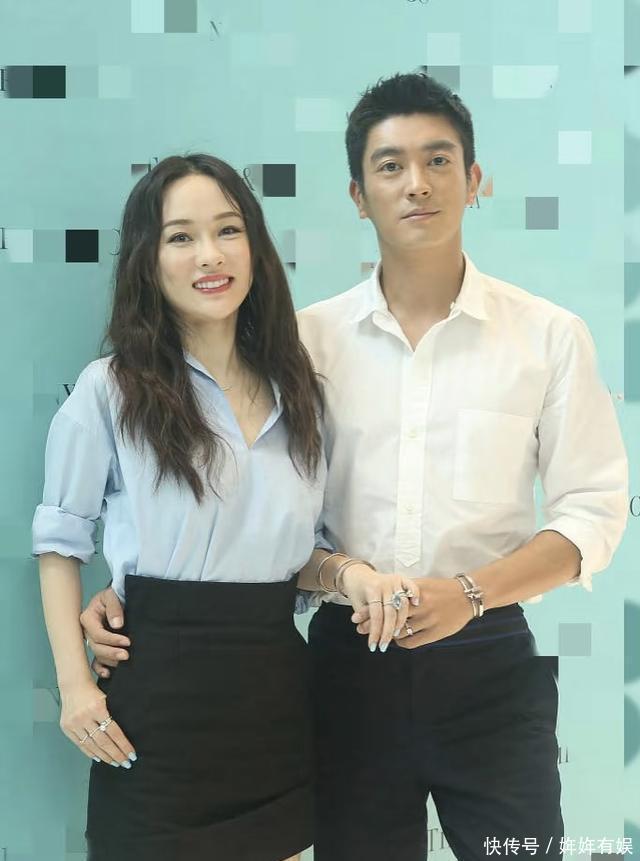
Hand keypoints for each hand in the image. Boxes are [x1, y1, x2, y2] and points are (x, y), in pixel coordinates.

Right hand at [59, 678, 135, 767]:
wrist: (73, 684)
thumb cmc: (93, 690)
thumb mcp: (107, 697)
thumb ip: (114, 712)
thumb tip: (127, 731)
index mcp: (97, 707)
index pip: (114, 732)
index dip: (123, 745)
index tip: (132, 755)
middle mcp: (85, 717)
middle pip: (103, 741)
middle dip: (116, 754)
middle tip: (126, 763)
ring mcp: (74, 723)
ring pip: (92, 745)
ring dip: (105, 756)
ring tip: (115, 763)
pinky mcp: (66, 727)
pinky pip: (80, 744)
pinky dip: (90, 752)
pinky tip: (99, 758)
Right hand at [80, 587, 128, 678]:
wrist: (118, 597)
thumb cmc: (114, 595)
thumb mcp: (112, 595)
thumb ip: (114, 607)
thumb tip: (117, 624)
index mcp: (87, 618)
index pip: (97, 634)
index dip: (112, 639)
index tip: (127, 641)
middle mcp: (87, 631)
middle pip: (96, 647)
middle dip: (111, 652)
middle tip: (127, 655)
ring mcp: (92, 640)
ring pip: (98, 655)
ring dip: (110, 660)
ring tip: (124, 661)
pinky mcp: (99, 647)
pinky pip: (95, 662)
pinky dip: (100, 669)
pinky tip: (108, 674)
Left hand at [340, 564, 418, 651]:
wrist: (357, 573)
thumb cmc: (357, 591)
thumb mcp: (357, 604)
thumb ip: (365, 617)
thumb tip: (368, 635)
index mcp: (372, 589)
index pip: (376, 615)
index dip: (375, 633)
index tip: (373, 646)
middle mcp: (385, 584)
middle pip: (391, 612)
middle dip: (387, 633)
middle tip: (384, 645)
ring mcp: (395, 581)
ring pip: (403, 604)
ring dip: (400, 622)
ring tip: (395, 634)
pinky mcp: (402, 578)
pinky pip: (412, 587)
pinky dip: (415, 594)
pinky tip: (415, 604)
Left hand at [355, 577, 474, 647]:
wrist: (467, 596)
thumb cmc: (441, 589)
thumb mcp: (421, 585)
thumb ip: (403, 592)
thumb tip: (383, 600)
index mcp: (413, 591)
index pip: (386, 601)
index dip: (370, 610)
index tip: (357, 616)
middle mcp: (419, 605)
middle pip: (389, 617)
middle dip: (372, 624)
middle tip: (360, 629)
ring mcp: (428, 620)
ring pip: (399, 631)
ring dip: (387, 634)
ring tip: (379, 636)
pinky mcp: (435, 632)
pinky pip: (412, 641)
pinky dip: (402, 642)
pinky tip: (398, 640)